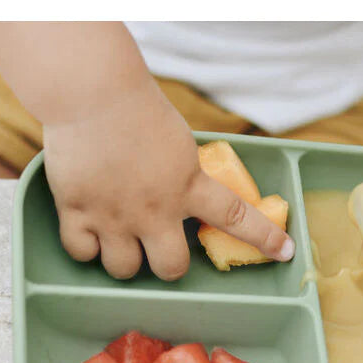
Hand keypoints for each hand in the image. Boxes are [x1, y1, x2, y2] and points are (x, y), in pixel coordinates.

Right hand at [43, 77, 294, 279]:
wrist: (92, 92)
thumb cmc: (136, 107)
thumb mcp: (179, 143)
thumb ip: (184, 175)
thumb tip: (185, 193)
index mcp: (188, 185)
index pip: (236, 217)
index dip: (263, 238)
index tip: (284, 252)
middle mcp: (154, 209)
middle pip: (171, 269)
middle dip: (169, 265)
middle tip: (160, 246)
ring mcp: (114, 215)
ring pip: (125, 270)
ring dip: (126, 259)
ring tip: (119, 237)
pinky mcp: (77, 211)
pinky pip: (82, 254)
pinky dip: (87, 248)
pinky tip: (89, 232)